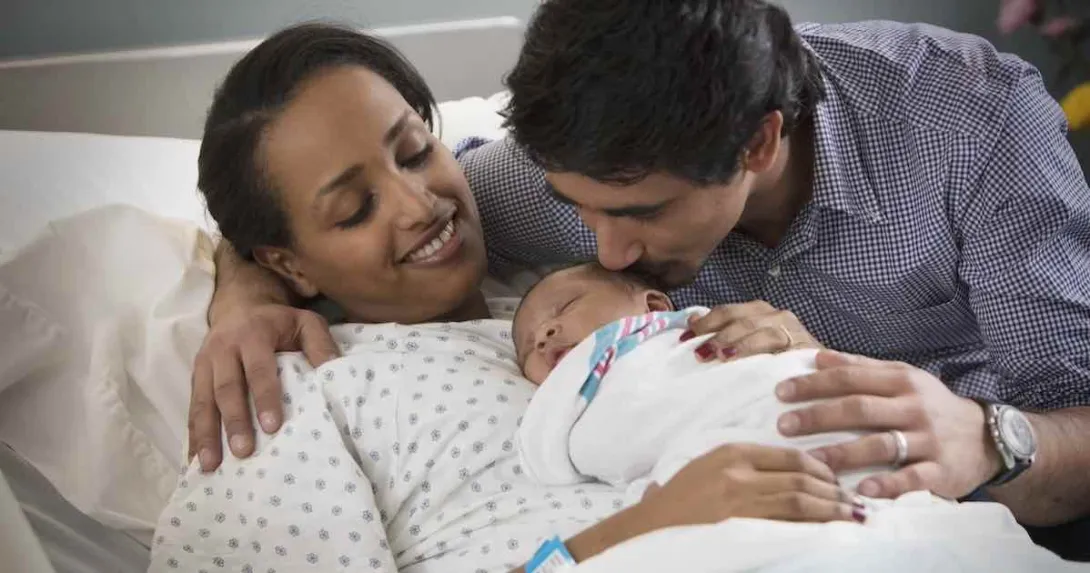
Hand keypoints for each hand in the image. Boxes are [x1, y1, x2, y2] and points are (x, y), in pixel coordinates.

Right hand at [188, 304, 339, 471]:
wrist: (239, 304)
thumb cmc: (279, 322)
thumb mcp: (305, 322)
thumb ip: (320, 345)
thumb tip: (335, 374)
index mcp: (254, 334)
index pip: (259, 369)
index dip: (265, 397)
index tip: (272, 426)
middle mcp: (224, 348)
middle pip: (226, 388)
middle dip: (234, 421)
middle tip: (243, 452)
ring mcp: (205, 363)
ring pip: (203, 400)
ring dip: (205, 434)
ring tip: (208, 465)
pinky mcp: (195, 376)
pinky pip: (192, 407)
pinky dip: (192, 435)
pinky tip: (193, 460)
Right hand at [638, 443, 864, 525]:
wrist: (646, 528)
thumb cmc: (674, 503)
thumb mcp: (707, 470)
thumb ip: (741, 467)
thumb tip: (786, 477)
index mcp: (732, 452)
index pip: (790, 457)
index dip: (822, 470)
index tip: (838, 482)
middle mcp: (739, 471)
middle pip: (802, 478)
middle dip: (835, 491)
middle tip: (857, 504)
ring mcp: (740, 499)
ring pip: (801, 500)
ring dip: (833, 509)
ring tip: (855, 517)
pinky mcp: (740, 525)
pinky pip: (787, 524)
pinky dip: (814, 526)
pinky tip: (831, 531)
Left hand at [682, 301, 822, 361]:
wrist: (825, 371)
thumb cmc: (781, 357)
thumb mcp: (750, 340)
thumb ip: (724, 329)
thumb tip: (691, 320)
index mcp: (760, 311)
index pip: (728, 312)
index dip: (705, 323)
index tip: (685, 338)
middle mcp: (777, 316)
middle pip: (742, 320)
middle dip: (719, 335)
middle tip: (700, 353)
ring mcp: (793, 331)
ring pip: (762, 332)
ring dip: (740, 343)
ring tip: (722, 356)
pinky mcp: (806, 349)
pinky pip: (784, 350)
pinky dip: (767, 356)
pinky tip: (753, 366)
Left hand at [774, 350, 1001, 499]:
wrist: (988, 437)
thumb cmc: (932, 405)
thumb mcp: (902, 378)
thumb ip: (861, 368)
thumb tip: (818, 356)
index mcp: (901, 381)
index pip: (850, 378)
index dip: (814, 384)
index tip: (781, 392)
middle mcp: (914, 407)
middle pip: (860, 408)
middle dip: (819, 416)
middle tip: (784, 425)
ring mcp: (929, 439)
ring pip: (882, 444)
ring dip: (843, 453)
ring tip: (811, 461)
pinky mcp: (942, 470)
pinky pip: (913, 478)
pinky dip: (888, 484)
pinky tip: (862, 489)